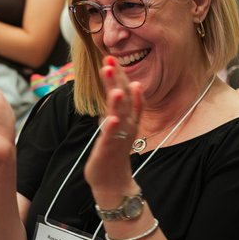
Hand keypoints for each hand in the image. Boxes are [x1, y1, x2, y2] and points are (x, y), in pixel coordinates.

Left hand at [83, 56, 143, 193]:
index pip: (126, 92)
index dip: (120, 75)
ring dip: (118, 101)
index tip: (111, 58)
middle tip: (110, 62)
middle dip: (117, 80)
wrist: (113, 181)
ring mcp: (120, 137)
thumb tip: (119, 85)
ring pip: (120, 115)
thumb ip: (119, 106)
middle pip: (124, 99)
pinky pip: (112, 137)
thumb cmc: (113, 150)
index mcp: (129, 117)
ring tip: (115, 87)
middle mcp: (128, 124)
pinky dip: (112, 127)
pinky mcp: (109, 149)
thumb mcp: (117, 124)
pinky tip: (111, 118)